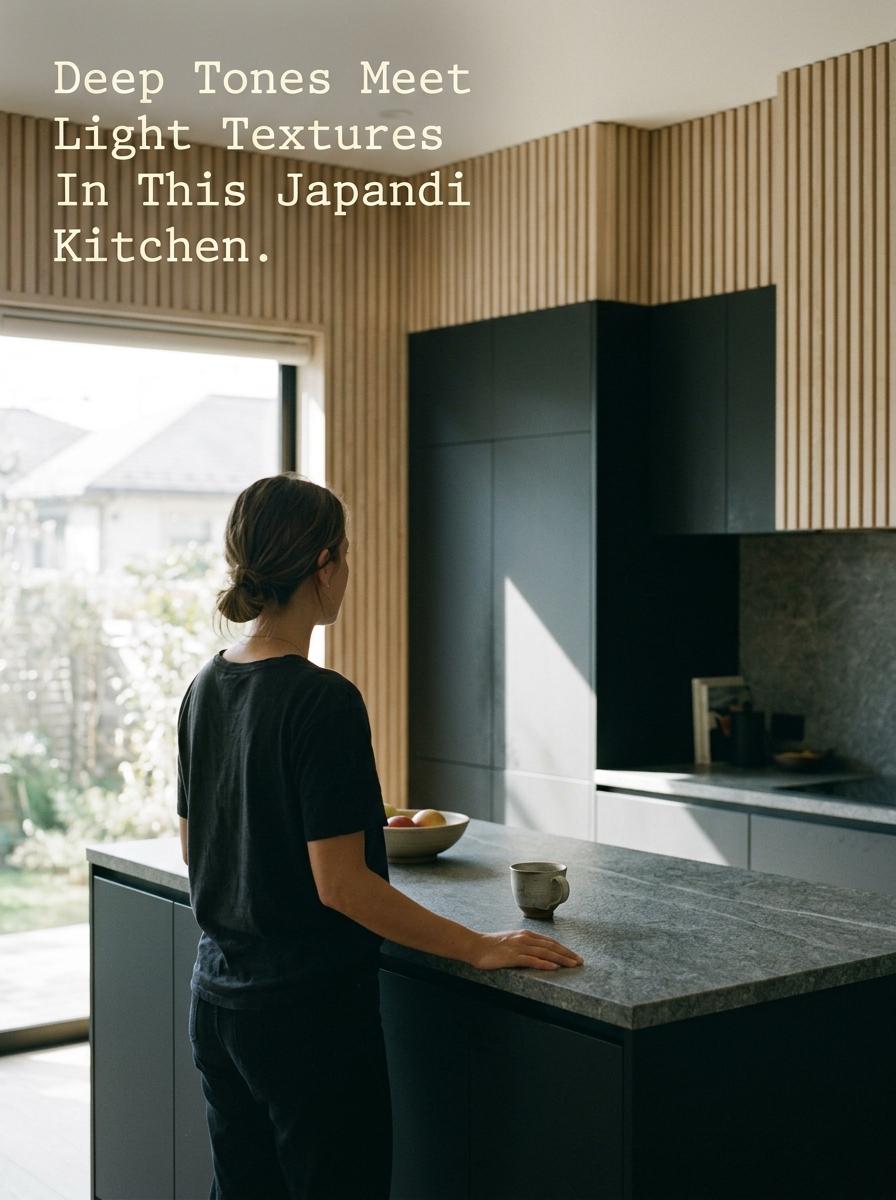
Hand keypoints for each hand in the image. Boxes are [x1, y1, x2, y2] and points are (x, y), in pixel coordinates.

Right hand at [468, 930, 583, 970]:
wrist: (475, 945)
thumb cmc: (492, 946)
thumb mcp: (511, 942)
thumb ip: (524, 945)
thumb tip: (538, 953)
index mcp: (526, 935)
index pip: (550, 942)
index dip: (564, 949)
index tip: (575, 956)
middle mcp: (525, 938)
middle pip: (551, 946)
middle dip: (567, 954)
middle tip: (580, 962)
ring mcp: (519, 947)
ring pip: (545, 953)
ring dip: (561, 959)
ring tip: (573, 965)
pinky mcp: (512, 956)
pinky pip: (532, 960)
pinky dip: (544, 963)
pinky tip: (554, 967)